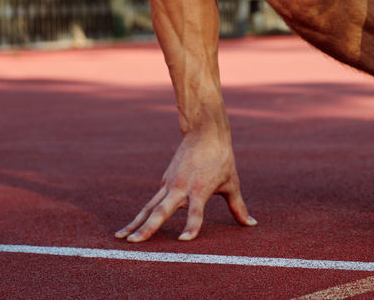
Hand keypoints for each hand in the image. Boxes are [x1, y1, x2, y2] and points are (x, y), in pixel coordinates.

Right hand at [116, 129, 255, 241]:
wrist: (204, 132)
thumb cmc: (221, 159)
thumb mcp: (232, 183)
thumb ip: (238, 207)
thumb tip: (251, 224)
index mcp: (200, 189)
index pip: (196, 211)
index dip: (192, 225)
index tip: (184, 240)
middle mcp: (181, 187)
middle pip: (162, 210)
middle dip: (149, 227)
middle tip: (135, 242)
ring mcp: (169, 185)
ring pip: (150, 207)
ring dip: (136, 223)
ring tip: (122, 239)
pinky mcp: (164, 183)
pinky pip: (150, 202)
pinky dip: (140, 215)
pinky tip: (129, 228)